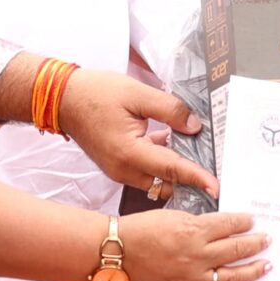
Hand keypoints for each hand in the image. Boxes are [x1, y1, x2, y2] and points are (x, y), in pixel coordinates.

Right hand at [57, 69, 216, 196]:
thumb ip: (169, 109)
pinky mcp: (116, 167)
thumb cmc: (95, 93)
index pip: (171, 168)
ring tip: (196, 154)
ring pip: (156, 181)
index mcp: (128, 152)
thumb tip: (194, 126)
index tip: (217, 187)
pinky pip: (145, 173)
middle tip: (213, 167)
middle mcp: (123, 169)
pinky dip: (161, 165)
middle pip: (165, 183)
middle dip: (189, 179)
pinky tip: (172, 145)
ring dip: (174, 171)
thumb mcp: (137, 93)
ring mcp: (118, 171)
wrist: (63, 99)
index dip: (197, 178)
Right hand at [120, 210, 268, 280]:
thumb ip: (197, 224)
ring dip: (252, 271)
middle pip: (236, 248)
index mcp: (194, 231)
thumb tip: (220, 228)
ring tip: (265, 266)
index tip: (252, 221)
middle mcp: (197, 255)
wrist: (114, 251)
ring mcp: (191, 279)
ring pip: (231, 277)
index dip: (244, 222)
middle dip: (256, 243)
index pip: (229, 224)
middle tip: (267, 240)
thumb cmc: (140, 230)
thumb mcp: (172, 216)